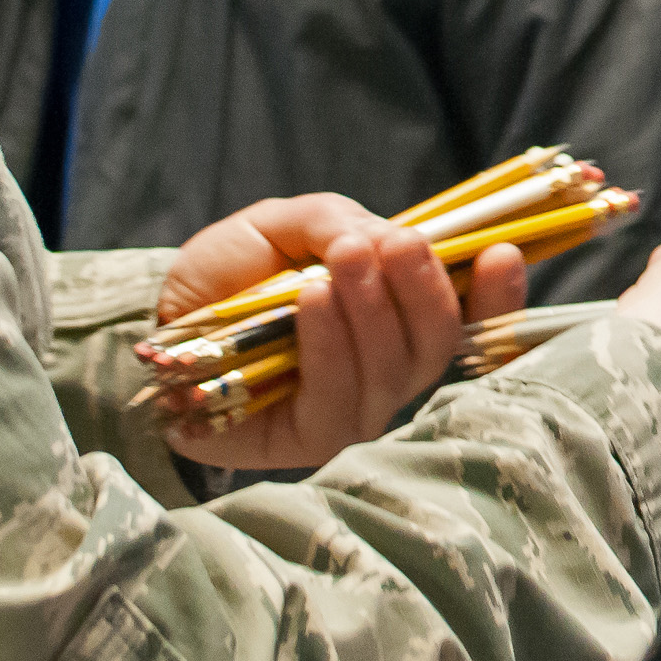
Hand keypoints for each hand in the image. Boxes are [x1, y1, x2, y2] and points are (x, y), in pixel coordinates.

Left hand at [157, 193, 528, 470]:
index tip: (502, 253)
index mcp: (400, 317)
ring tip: (343, 262)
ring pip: (394, 371)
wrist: (159, 323)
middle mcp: (390, 369)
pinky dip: (329, 344)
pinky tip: (311, 301)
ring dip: (374, 310)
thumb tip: (386, 236)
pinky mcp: (313, 440)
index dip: (499, 296)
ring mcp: (356, 409)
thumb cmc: (231, 276)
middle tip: (397, 245)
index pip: (471, 318)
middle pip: (439, 345)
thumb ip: (334, 220)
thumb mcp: (282, 225)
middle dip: (425, 290)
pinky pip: (338, 397)